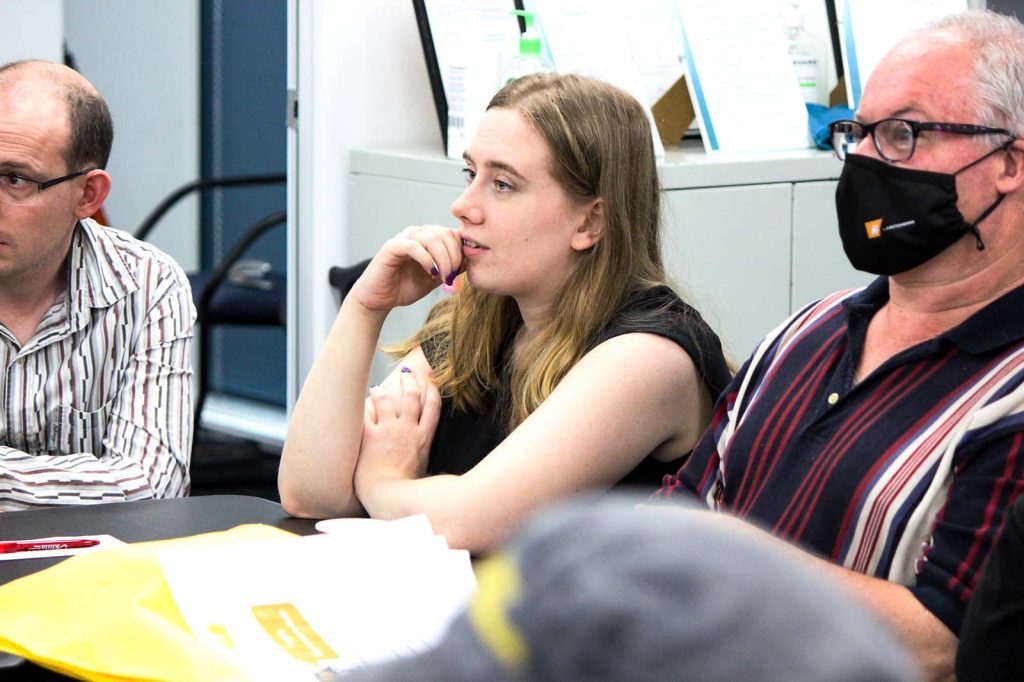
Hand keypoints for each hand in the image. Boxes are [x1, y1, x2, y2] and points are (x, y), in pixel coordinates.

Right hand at [350, 225, 463, 311]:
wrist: (380, 299)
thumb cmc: (405, 287)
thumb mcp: (436, 278)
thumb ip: (451, 269)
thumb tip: (469, 261)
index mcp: (428, 239)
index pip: (452, 233)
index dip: (461, 251)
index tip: (461, 271)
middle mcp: (417, 235)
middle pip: (445, 233)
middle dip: (454, 256)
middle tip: (452, 276)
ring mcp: (404, 239)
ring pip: (432, 237)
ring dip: (443, 259)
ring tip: (443, 277)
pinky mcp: (392, 247)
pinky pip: (414, 246)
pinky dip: (426, 259)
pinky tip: (430, 273)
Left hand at [354, 368, 441, 494]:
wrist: (389, 496)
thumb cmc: (407, 491)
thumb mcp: (423, 473)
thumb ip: (424, 461)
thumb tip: (427, 465)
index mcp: (424, 438)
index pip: (433, 407)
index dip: (432, 391)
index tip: (430, 381)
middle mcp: (408, 430)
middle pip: (412, 397)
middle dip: (410, 381)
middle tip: (406, 373)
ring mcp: (389, 431)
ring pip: (388, 399)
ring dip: (383, 390)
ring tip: (378, 387)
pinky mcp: (370, 436)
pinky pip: (366, 413)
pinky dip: (363, 406)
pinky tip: (360, 403)